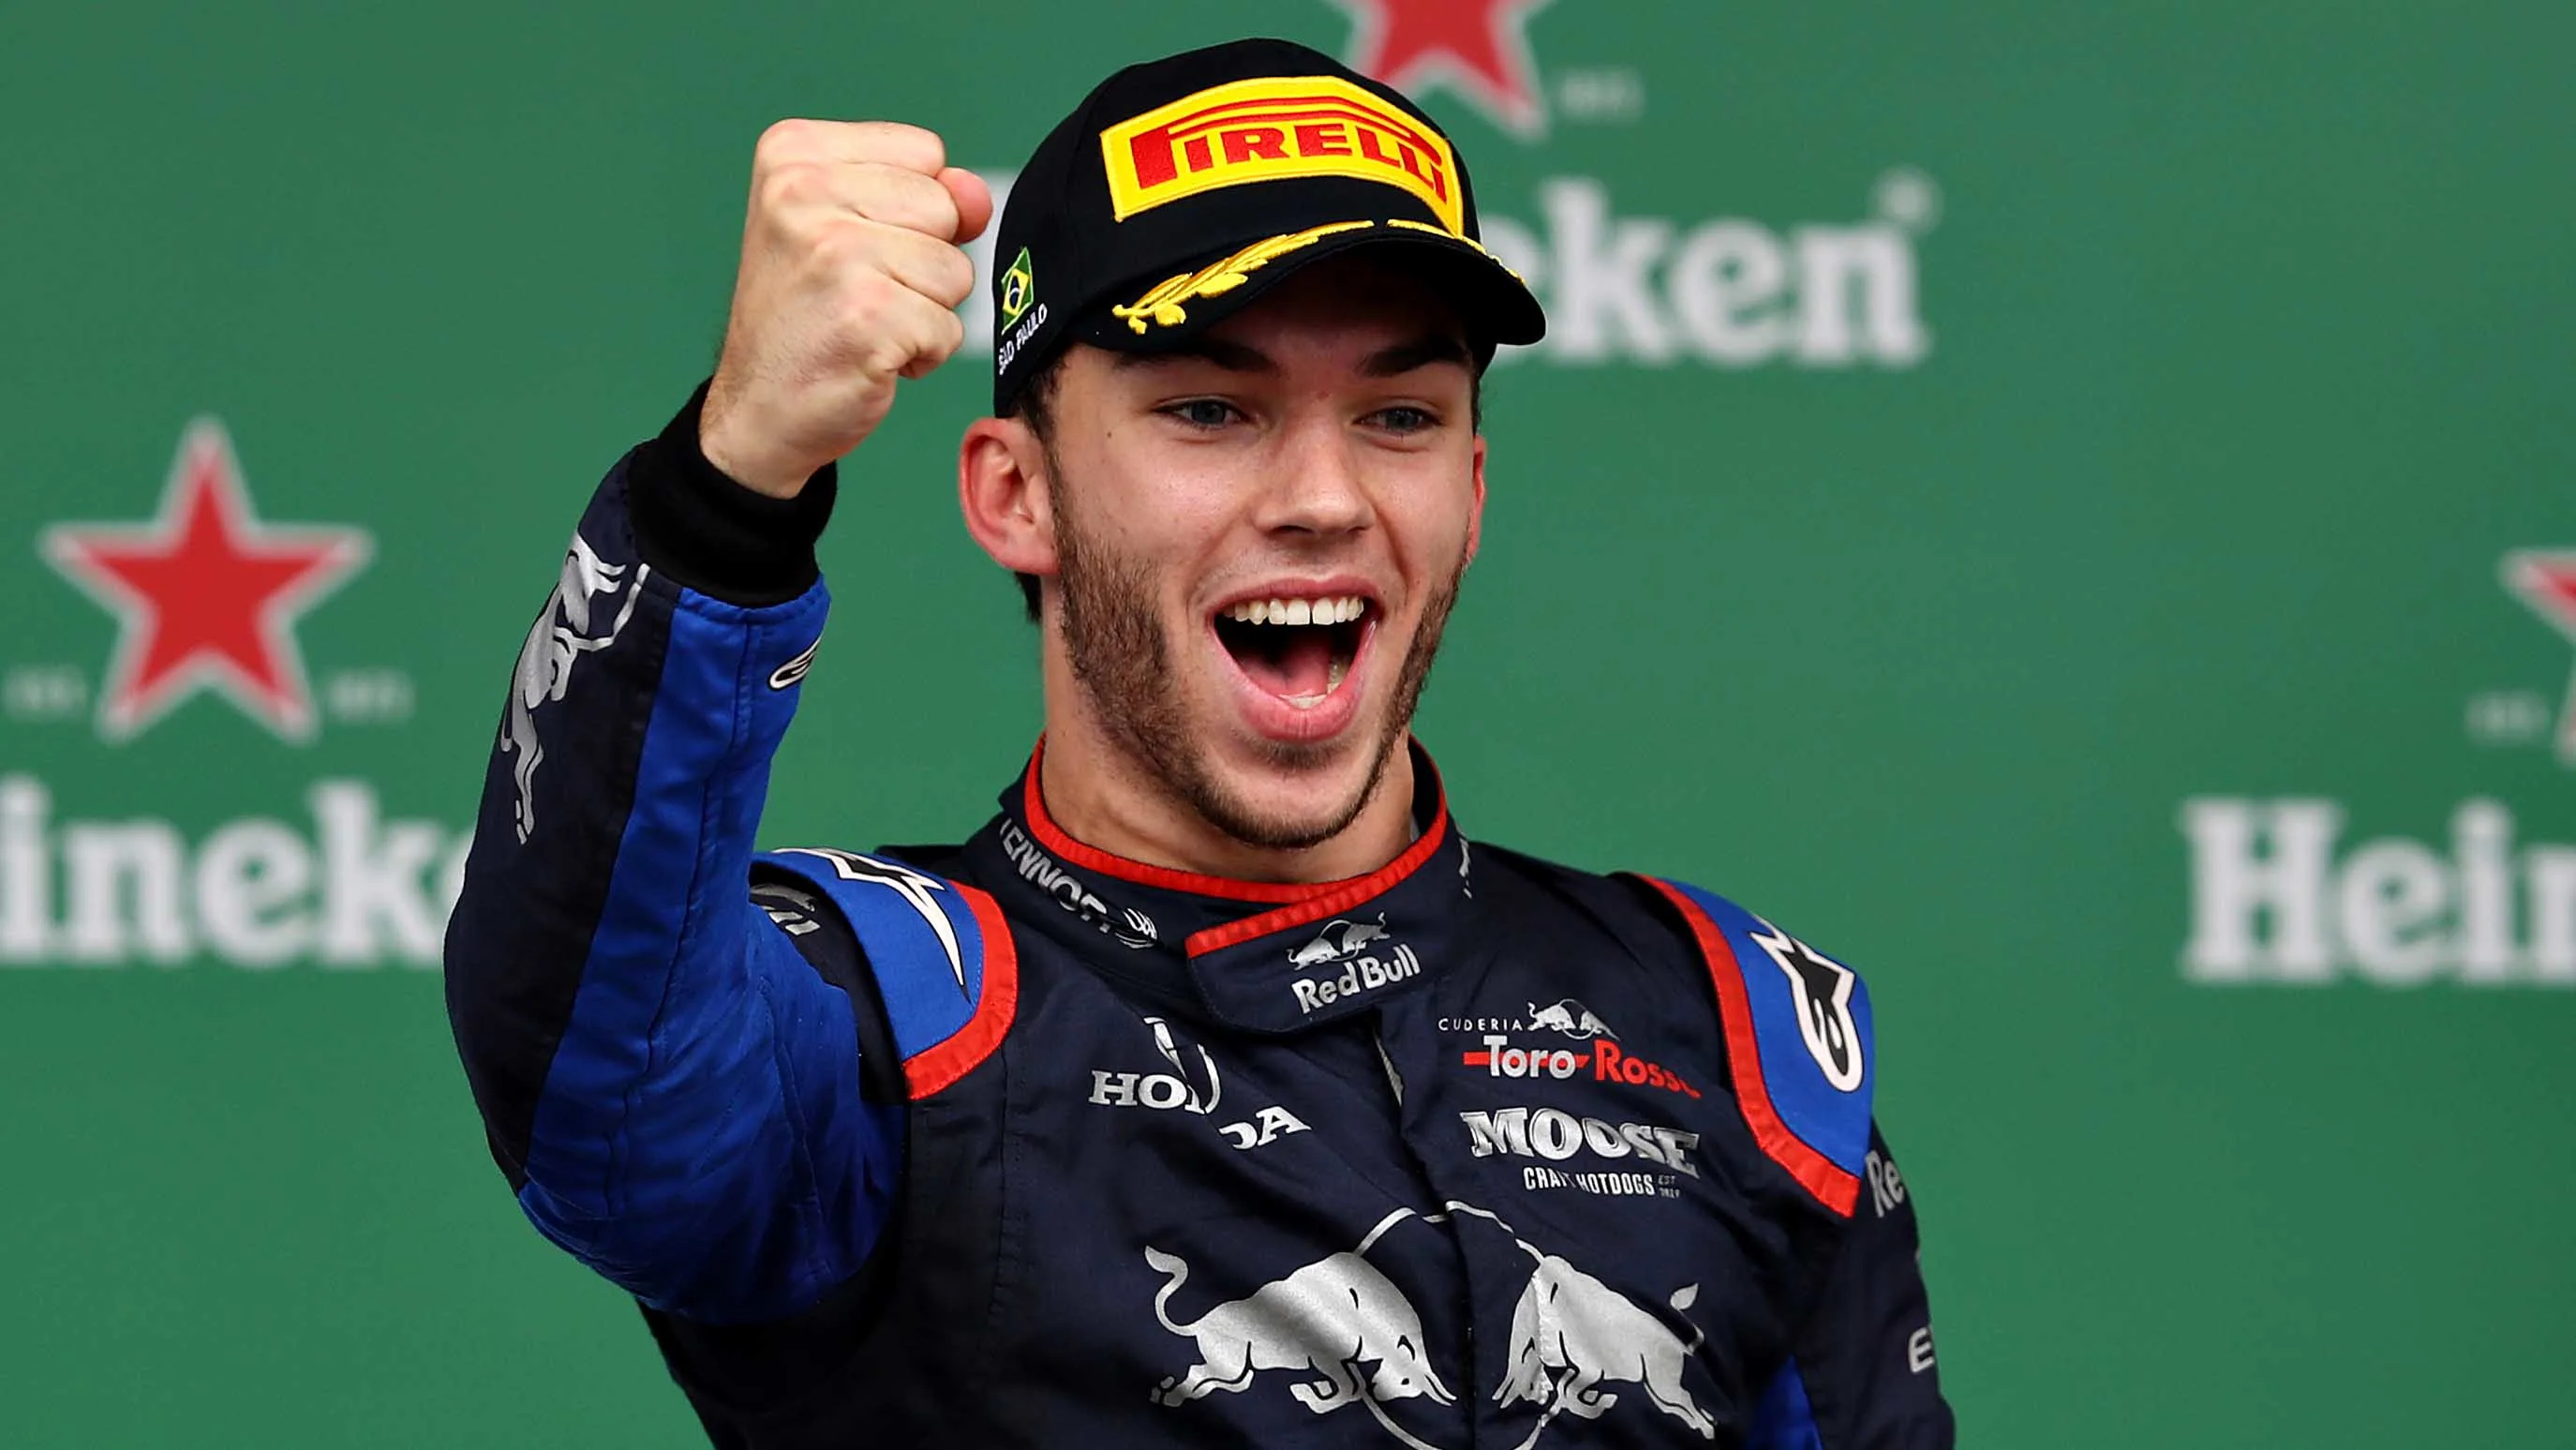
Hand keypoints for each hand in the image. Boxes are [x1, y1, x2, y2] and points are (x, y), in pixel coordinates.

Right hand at [698, 120, 994, 497]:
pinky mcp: (867, 314)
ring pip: (955, 270)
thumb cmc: (806, 315)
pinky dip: (924, 353)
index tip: (854, 244)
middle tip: (859, 292)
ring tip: (865, 323)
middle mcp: (804, 191)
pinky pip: (949, 328)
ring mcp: (836, 252)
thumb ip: (921, 194)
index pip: (925, 153)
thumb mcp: (848, 227)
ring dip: (926, 310)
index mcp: (794, 153)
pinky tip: (871, 356)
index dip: (913, 209)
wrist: (758, 408)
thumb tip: (976, 195)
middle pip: (945, 207)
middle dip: (924, 260)